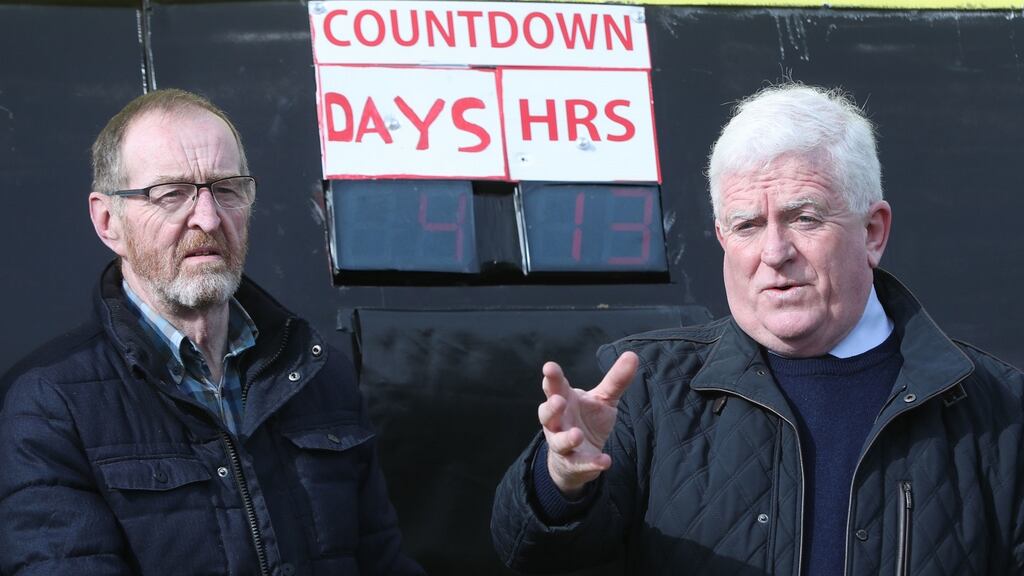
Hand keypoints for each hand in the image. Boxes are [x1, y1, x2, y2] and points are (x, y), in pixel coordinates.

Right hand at [538, 352, 638, 495]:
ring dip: (567, 438)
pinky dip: (591, 463)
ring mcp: (562, 443)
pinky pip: (580, 464)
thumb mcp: (603, 399)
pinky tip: (605, 461)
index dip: (551, 377)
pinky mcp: (573, 463)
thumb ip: (615, 379)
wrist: (579, 457)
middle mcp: (557, 421)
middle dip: (551, 407)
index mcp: (563, 400)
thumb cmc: (587, 420)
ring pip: (558, 441)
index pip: (554, 387)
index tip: (549, 367)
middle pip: (547, 413)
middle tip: (558, 401)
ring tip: (577, 435)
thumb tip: (632, 355)